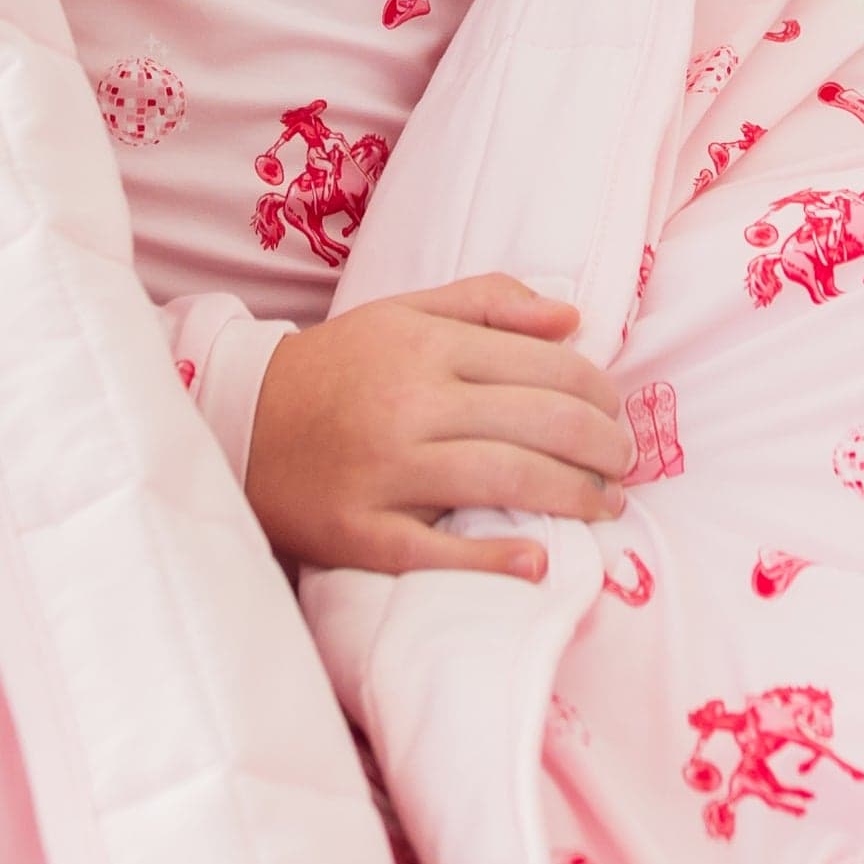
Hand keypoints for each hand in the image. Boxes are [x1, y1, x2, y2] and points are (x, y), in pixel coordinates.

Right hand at [243, 274, 631, 584]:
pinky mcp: (359, 532)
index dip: (601, 393)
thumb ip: (487, 302)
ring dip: (575, 499)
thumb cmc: (336, 368)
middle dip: (604, 448)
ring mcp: (385, 472)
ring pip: (507, 481)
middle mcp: (410, 404)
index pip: (547, 367)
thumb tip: (572, 319)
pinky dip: (495, 560)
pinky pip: (438, 552)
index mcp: (426, 346)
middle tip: (624, 465)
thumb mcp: (403, 313)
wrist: (238, 422)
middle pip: (541, 424)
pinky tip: (538, 561)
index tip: (618, 414)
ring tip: (605, 507)